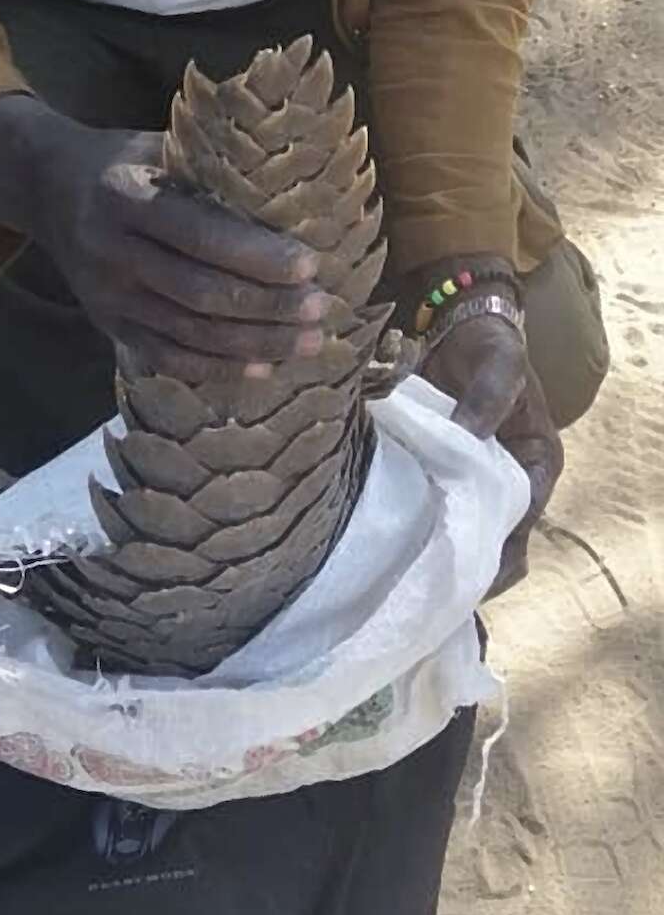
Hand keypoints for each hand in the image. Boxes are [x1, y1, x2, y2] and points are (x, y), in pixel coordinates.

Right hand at [0, 95, 332, 383]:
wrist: (46, 189)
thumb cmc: (122, 160)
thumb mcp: (157, 145)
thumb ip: (209, 168)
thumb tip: (293, 189)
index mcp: (123, 196)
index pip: (199, 234)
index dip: (255, 254)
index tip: (309, 264)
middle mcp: (110, 251)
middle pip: (198, 292)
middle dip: (266, 306)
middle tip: (320, 309)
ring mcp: (107, 296)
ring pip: (188, 332)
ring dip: (253, 342)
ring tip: (308, 342)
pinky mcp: (108, 325)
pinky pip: (166, 356)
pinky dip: (215, 367)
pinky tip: (261, 368)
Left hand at [421, 312, 563, 597]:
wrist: (459, 327)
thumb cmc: (490, 346)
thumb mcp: (499, 361)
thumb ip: (488, 395)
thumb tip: (468, 434)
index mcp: (536, 465)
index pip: (522, 524)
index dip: (497, 554)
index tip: (462, 573)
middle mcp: (508, 484)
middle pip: (492, 545)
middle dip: (461, 567)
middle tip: (421, 587)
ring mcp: (471, 484)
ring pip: (458, 536)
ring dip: (432, 555)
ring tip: (396, 577)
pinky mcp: (437, 476)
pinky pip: (427, 513)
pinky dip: (409, 529)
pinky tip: (379, 545)